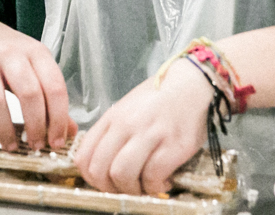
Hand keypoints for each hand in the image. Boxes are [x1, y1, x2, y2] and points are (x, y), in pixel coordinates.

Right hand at [0, 10, 76, 151]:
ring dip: (4, 129)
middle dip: (35, 126)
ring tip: (10, 145)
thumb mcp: (34, 67)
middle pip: (28, 93)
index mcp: (35, 52)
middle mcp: (9, 53)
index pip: (54, 86)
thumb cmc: (5, 55)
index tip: (56, 141)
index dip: (58, 119)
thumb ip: (51, 97)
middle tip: (35, 146)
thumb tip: (69, 132)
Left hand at [73, 59, 211, 195]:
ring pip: (122, 175)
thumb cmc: (158, 99)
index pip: (83, 157)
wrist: (191, 85)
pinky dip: (155, 187)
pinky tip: (163, 180)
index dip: (91, 178)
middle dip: (109, 189)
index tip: (104, 183)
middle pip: (99, 170)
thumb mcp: (126, 109)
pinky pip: (153, 177)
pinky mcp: (173, 146)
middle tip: (124, 189)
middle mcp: (126, 125)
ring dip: (132, 190)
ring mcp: (149, 135)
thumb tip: (101, 164)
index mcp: (112, 118)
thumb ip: (111, 133)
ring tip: (144, 186)